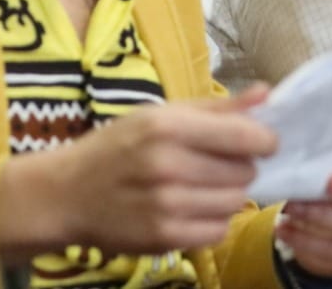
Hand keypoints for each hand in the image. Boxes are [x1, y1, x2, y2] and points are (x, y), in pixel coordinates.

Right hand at [0, 87, 277, 262]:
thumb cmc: (118, 147)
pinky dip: (213, 221)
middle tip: (218, 165)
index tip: (263, 142)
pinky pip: (217, 231)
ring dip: (228, 195)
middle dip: (241, 167)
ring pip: (235, 202)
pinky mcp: (163, 238)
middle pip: (245, 172)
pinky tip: (193, 208)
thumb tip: (266, 93)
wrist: (66, 193)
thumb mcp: (161, 115)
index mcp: (169, 127)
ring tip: (203, 186)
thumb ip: (218, 107)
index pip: (244, 136)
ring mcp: (165, 206)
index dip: (265, 140)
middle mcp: (168, 166)